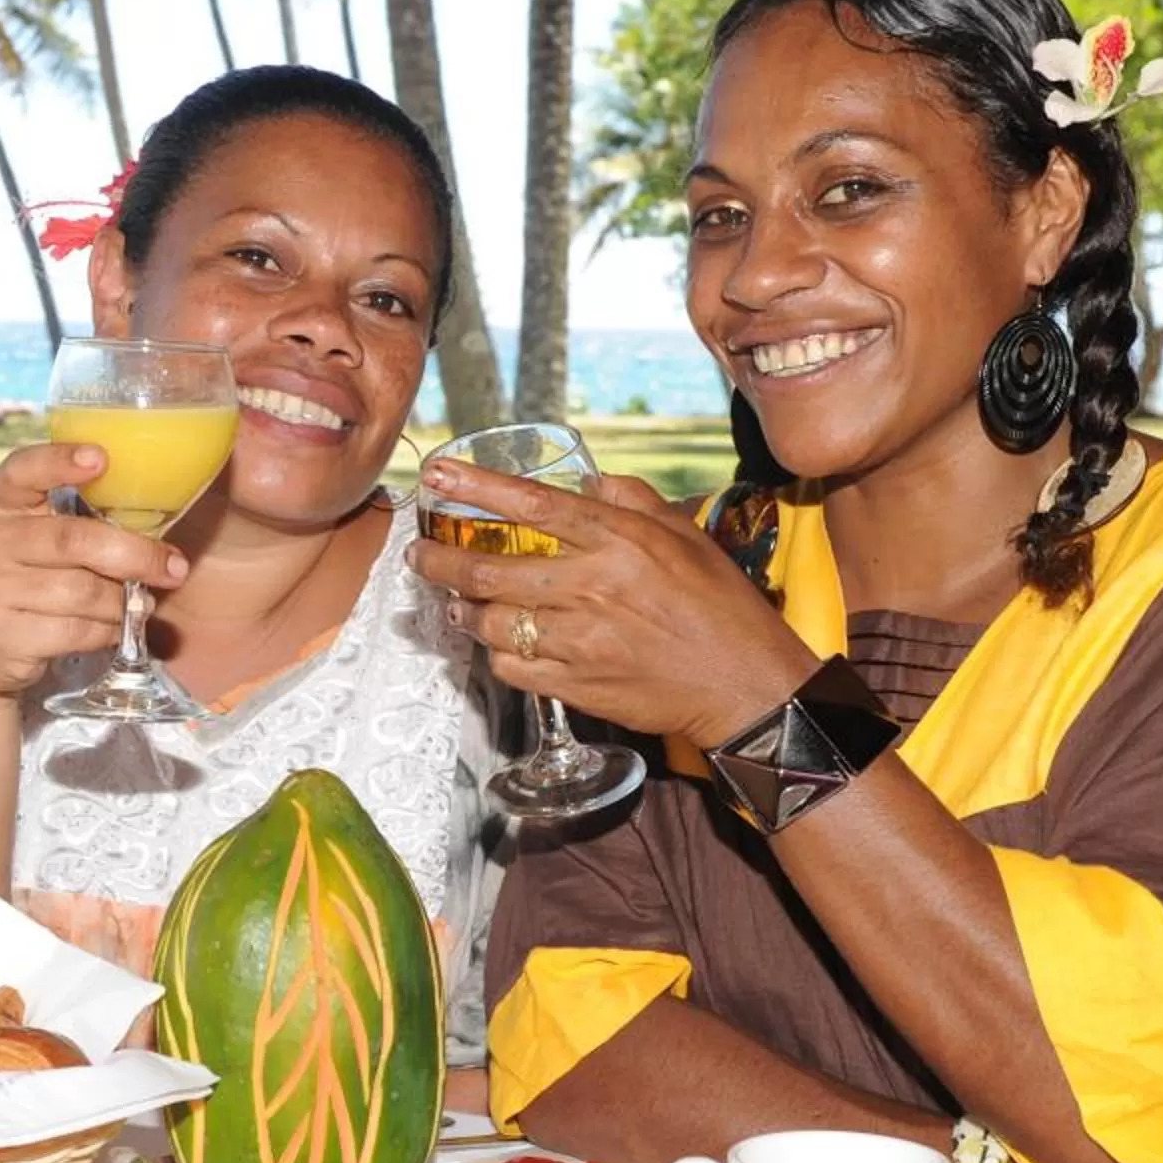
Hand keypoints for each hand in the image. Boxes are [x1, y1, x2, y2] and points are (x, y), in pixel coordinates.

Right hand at [0, 443, 189, 700]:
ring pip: (83, 592)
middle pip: (73, 540)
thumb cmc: (26, 576)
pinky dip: (107, 632)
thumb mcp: (38, 536)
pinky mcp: (4, 635)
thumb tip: (159, 520)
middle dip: (134, 555)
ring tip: (138, 602)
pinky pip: (77, 632)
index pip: (22, 471)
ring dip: (123, 601)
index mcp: (2, 504)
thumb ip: (80, 520)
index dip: (59, 461)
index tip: (101, 458)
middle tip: (173, 567)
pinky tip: (112, 628)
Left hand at [401, 457, 815, 745]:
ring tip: (453, 602)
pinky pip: (513, 668)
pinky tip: (498, 644)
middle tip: (419, 554)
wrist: (744, 684)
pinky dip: (497, 653)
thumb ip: (632, 500)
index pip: (532, 504)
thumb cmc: (720, 606)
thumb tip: (587, 479)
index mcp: (620, 541)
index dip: (476, 487)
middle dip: (439, 559)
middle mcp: (593, 586)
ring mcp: (581, 640)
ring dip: (461, 610)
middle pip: (490, 568)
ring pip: (492, 622)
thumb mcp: (686, 536)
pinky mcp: (577, 685)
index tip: (437, 476)